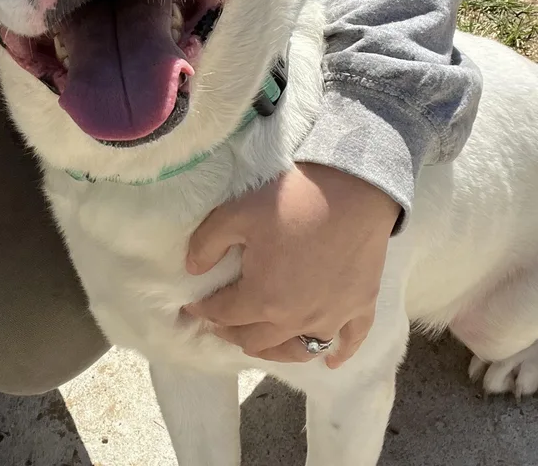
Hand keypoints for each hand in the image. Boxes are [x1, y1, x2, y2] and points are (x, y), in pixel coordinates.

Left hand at [184, 163, 400, 367]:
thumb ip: (207, 244)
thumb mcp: (236, 214)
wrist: (352, 190)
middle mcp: (296, 319)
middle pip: (256, 340)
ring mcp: (332, 317)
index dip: (204, 309)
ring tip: (262, 343)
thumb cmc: (291, 200)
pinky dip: (339, 354)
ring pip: (299, 351)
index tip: (193, 304)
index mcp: (262, 298)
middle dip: (231, 333)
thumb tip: (193, 269)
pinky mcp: (360, 307)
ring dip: (276, 351)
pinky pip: (350, 341)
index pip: (223, 314)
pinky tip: (331, 362)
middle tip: (220, 322)